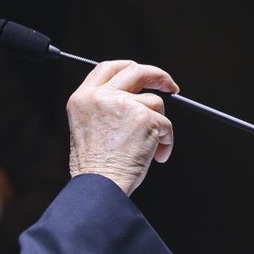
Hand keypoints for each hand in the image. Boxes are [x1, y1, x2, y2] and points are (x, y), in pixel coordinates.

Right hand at [67, 60, 178, 194]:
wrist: (99, 186)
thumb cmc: (95, 168)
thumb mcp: (86, 127)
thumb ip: (104, 107)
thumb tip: (135, 99)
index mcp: (83, 98)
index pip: (108, 68)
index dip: (129, 67)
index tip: (144, 74)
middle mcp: (101, 96)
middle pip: (136, 71)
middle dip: (158, 76)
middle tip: (171, 87)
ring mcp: (124, 104)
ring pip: (155, 103)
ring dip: (159, 125)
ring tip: (150, 149)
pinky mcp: (145, 118)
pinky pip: (166, 125)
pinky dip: (166, 141)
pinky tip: (156, 156)